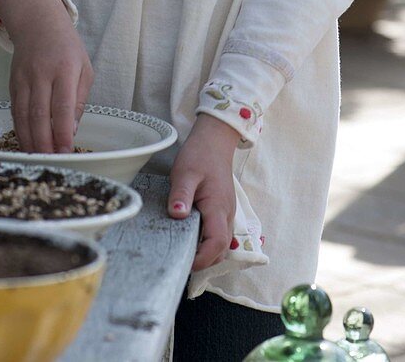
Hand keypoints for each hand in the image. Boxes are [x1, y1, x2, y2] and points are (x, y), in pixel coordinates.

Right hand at [0, 0, 93, 153]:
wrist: (38, 24)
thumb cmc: (67, 48)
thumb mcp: (84, 69)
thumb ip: (79, 99)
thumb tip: (72, 130)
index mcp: (65, 69)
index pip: (63, 105)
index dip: (63, 131)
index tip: (66, 150)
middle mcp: (41, 74)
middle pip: (39, 114)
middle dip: (44, 142)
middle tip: (51, 162)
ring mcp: (24, 79)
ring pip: (23, 115)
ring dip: (30, 140)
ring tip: (39, 159)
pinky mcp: (12, 84)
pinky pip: (15, 111)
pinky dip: (20, 130)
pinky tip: (26, 144)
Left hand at [167, 113, 239, 270]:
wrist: (214, 142)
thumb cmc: (200, 156)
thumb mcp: (185, 173)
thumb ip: (181, 195)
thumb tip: (177, 215)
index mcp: (218, 207)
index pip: (216, 243)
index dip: (203, 259)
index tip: (185, 263)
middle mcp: (226, 214)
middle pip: (221, 249)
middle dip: (204, 261)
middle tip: (181, 261)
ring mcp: (227, 213)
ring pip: (222, 244)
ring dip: (207, 253)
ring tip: (184, 251)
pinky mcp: (223, 210)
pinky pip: (219, 234)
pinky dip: (208, 243)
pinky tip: (191, 237)